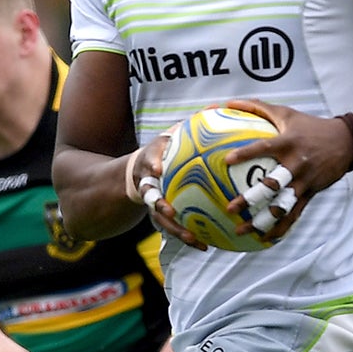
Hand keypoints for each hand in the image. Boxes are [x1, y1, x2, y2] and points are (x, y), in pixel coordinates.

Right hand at [125, 131, 205, 250]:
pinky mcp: (159, 215)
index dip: (151, 164)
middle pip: (149, 196)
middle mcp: (147, 183)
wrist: (136, 174)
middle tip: (170, 210)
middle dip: (158, 204)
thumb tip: (216, 106)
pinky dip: (187, 237)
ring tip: (192, 238)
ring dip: (174, 229)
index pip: (148, 160)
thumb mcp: (169, 136)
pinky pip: (172, 228)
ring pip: (159, 218)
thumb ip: (190, 125)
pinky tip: (204, 245)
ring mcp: (152, 202)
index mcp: (149, 162)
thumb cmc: (161, 152)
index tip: (157, 169)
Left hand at [221, 98, 352, 243]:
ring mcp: (304, 182)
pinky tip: (266, 239)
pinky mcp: (311, 193)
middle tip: (230, 208)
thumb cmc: (310, 126)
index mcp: (288, 143)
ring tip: (243, 231)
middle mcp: (296, 164)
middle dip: (251, 198)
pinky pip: (295, 214)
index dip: (246, 153)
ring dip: (262, 221)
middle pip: (272, 185)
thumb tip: (229, 102)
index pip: (264, 148)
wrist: (346, 143)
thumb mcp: (287, 113)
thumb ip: (258, 107)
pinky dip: (281, 228)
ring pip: (282, 206)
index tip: (226, 160)